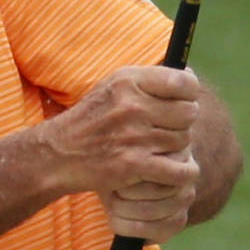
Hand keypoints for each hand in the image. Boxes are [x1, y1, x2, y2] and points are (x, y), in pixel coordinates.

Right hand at [44, 65, 202, 242]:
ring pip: (184, 141)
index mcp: (128, 81)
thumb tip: (190, 75)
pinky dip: (181, 174)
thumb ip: (149, 80)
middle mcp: (131, 106)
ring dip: (175, 148)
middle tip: (165, 130)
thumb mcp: (113, 86)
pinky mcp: (133, 165)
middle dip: (181, 123)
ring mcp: (133, 136)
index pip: (185, 83)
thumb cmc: (92, 118)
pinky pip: (179, 171)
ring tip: (156, 149)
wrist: (58, 154)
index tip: (180, 102)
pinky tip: (171, 172)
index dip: (189, 94)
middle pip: (188, 113)